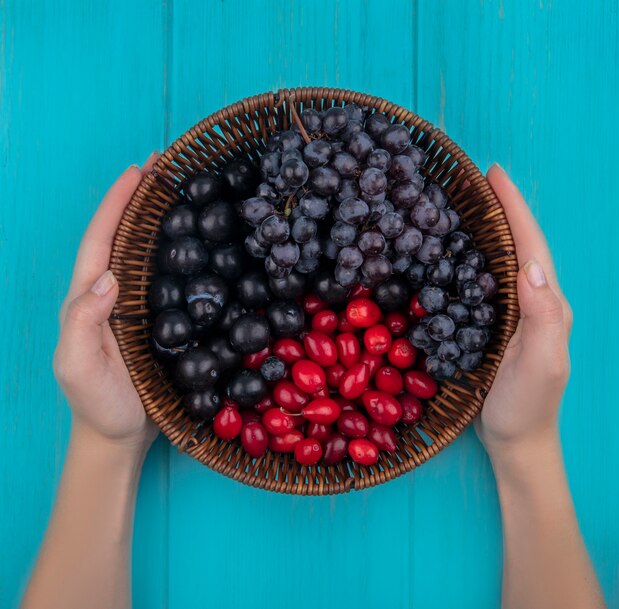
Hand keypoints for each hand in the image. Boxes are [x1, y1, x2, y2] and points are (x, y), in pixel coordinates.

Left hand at [53, 153, 160, 452]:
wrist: (118, 436)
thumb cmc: (96, 404)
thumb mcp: (77, 366)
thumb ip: (83, 322)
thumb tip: (107, 276)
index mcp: (88, 298)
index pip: (101, 240)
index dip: (117, 204)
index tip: (138, 172)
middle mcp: (111, 294)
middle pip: (122, 236)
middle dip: (138, 198)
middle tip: (164, 166)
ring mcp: (134, 307)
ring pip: (144, 252)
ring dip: (158, 219)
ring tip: (180, 191)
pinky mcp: (156, 320)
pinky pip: (165, 278)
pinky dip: (176, 252)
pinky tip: (194, 243)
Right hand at [474, 164, 573, 457]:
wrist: (517, 442)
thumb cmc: (528, 406)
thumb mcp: (542, 364)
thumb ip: (543, 317)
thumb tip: (532, 267)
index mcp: (547, 306)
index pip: (531, 247)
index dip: (514, 209)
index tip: (494, 174)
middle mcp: (534, 303)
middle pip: (520, 245)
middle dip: (504, 209)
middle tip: (480, 179)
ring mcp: (515, 315)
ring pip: (504, 261)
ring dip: (491, 228)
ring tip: (470, 203)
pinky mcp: (496, 326)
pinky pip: (487, 283)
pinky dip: (476, 258)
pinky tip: (460, 252)